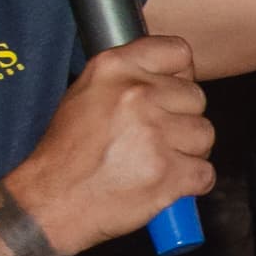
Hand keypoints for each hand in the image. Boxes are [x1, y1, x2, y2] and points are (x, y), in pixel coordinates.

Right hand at [9, 38, 214, 255]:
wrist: (50, 203)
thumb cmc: (66, 154)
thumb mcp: (85, 93)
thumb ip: (128, 77)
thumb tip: (172, 78)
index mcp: (115, 69)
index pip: (178, 52)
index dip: (180, 77)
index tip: (170, 95)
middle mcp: (137, 94)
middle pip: (196, 98)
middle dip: (182, 120)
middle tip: (155, 139)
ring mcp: (155, 134)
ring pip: (204, 135)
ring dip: (188, 153)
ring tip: (156, 162)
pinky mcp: (168, 172)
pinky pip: (205, 173)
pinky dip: (190, 183)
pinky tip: (164, 183)